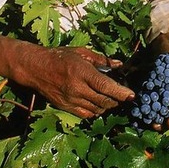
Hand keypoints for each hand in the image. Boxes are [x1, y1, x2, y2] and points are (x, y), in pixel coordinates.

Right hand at [17, 45, 134, 118]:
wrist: (36, 68)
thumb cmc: (60, 57)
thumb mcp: (81, 52)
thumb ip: (101, 60)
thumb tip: (119, 64)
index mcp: (82, 72)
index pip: (105, 86)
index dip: (121, 92)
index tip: (132, 95)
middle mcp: (77, 88)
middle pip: (104, 100)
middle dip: (117, 100)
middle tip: (123, 95)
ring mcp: (71, 100)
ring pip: (97, 109)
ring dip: (107, 105)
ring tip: (111, 98)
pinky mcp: (66, 107)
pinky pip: (86, 114)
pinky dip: (96, 111)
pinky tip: (98, 104)